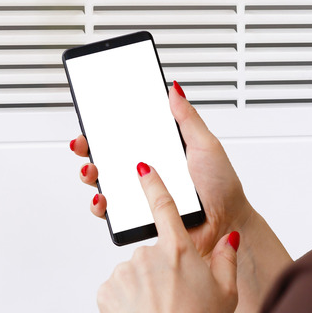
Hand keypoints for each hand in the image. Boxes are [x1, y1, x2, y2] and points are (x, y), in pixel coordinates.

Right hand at [71, 82, 252, 260]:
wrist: (228, 222)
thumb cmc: (221, 187)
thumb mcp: (206, 145)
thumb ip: (187, 118)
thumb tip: (174, 90)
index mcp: (155, 152)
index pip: (121, 136)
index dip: (102, 128)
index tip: (91, 119)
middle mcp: (142, 172)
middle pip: (104, 157)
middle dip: (86, 148)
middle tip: (84, 143)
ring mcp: (137, 195)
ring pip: (100, 183)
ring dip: (89, 175)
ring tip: (92, 170)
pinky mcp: (135, 218)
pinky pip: (109, 213)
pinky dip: (100, 206)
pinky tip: (103, 199)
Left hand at [97, 163, 239, 312]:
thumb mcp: (225, 292)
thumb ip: (225, 258)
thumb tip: (229, 238)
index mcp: (177, 250)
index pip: (163, 206)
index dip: (152, 184)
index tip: (141, 168)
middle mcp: (146, 255)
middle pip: (151, 253)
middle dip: (160, 269)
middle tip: (174, 295)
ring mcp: (123, 271)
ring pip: (133, 272)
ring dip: (144, 286)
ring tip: (160, 309)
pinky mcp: (106, 289)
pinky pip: (117, 288)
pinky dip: (127, 298)